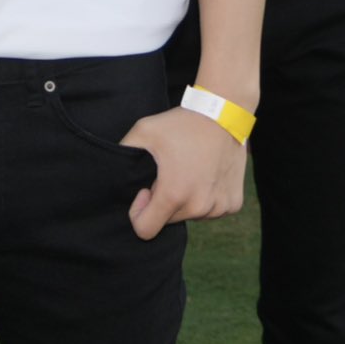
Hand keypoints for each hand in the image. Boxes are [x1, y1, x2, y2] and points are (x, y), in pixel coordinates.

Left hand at [119, 106, 248, 240]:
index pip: (145, 230)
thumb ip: (123, 153)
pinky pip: (211, 210)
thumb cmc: (182, 123)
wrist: (224, 112)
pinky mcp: (233, 204)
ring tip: (189, 169)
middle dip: (164, 201)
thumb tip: (111, 172)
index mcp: (174, 194)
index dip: (139, 212)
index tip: (146, 189)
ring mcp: (219, 207)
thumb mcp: (144, 131)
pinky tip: (206, 174)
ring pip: (191, 215)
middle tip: (170, 171)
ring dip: (186, 199)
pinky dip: (206, 198)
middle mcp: (199, 207)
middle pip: (169, 220)